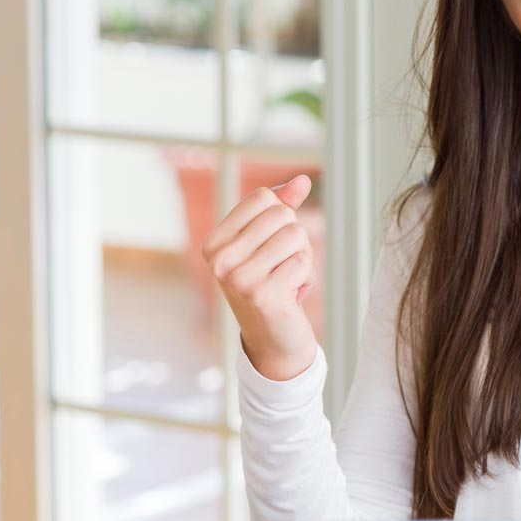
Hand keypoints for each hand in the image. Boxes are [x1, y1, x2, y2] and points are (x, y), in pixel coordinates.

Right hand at [203, 174, 320, 380]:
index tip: (271, 246)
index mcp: (214, 243)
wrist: (273, 340)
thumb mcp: (270, 243)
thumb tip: (302, 180)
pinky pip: (302, 262)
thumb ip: (282, 208)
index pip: (263, 198)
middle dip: (294, 238)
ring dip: (302, 258)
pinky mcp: (261, 295)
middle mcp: (219, 260)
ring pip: (294, 235)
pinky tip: (291, 295)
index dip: (281, 216)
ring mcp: (237, 278)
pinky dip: (306, 277)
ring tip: (287, 280)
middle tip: (283, 266)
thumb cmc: (271, 285)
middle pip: (281, 214)